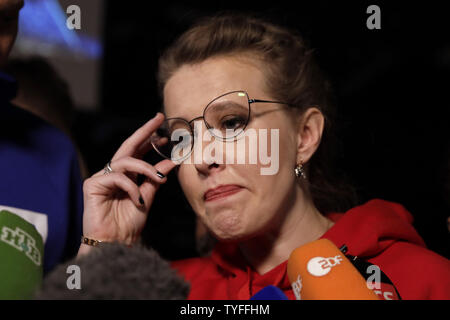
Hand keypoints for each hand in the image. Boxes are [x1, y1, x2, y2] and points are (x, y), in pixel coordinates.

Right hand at [81, 113, 176, 245]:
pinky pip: (117, 177)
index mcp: (126, 176)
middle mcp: (113, 173)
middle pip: (128, 146)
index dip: (149, 139)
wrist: (115, 243)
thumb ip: (155, 179)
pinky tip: (137, 200)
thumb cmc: (128, 224)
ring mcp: (101, 178)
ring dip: (146, 168)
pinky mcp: (92, 185)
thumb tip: (172, 160)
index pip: (137, 152)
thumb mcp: (148, 197)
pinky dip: (131, 187)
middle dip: (144, 132)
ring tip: (159, 179)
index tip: (164, 130)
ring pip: (126, 161)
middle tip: (159, 120)